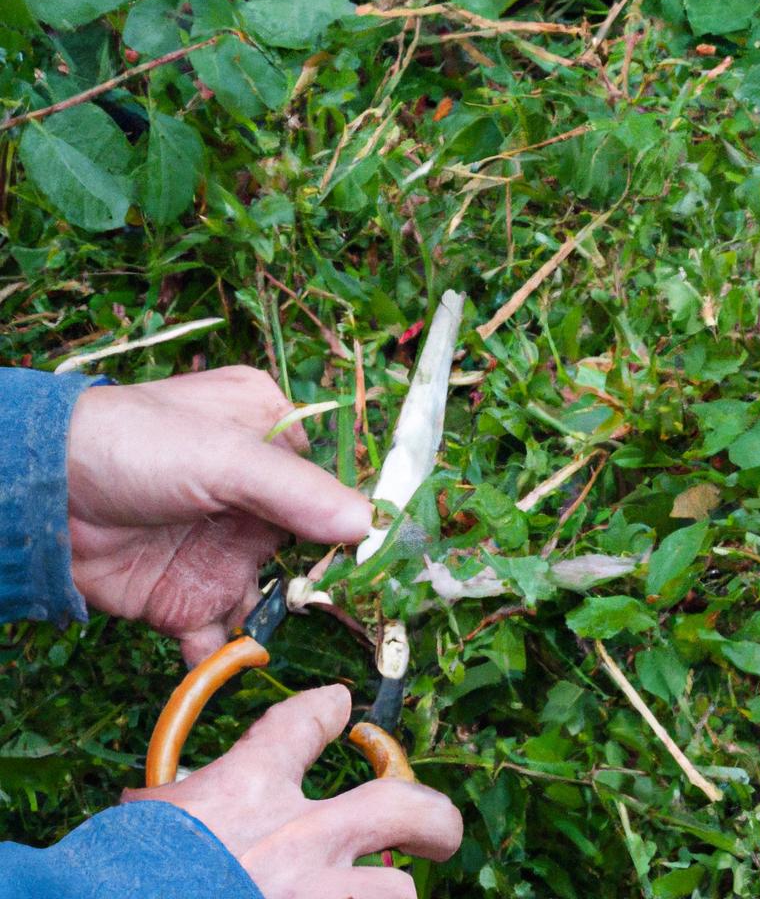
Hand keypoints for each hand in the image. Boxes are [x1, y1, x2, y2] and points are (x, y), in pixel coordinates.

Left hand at [67, 366, 370, 664]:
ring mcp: (223, 548)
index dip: (357, 520)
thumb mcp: (225, 456)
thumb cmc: (134, 444)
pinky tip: (234, 660)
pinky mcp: (188, 595)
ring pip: (275, 595)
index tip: (386, 555)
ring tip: (297, 634)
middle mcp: (255, 494)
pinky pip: (222, 634)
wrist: (36, 492)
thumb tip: (370, 525)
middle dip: (330, 581)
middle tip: (359, 611)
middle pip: (312, 546)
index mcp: (272, 435)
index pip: (332, 483)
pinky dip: (229, 656)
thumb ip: (298, 491)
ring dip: (283, 620)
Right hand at [124, 685, 461, 897]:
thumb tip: (173, 805)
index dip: (328, 710)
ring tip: (368, 897)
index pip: (306, 722)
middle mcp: (301, 837)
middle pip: (403, 803)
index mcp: (250, 789)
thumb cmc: (118, 876)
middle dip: (431, 815)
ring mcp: (320, 897)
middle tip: (438, 830)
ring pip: (397, 890)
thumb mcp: (147, 822)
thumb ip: (182, 806)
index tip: (339, 706)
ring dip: (381, 895)